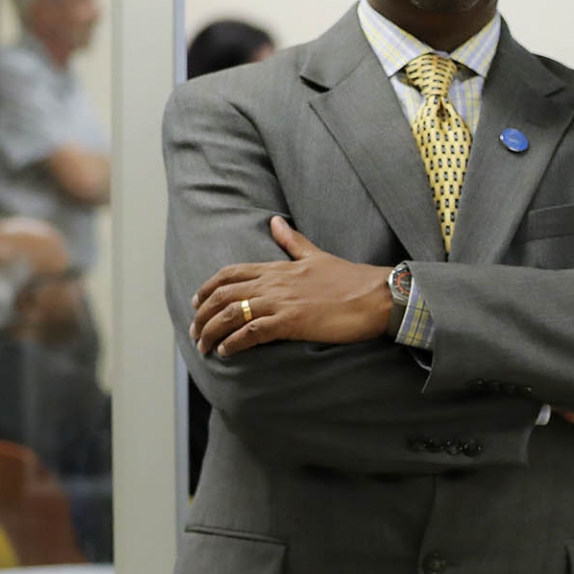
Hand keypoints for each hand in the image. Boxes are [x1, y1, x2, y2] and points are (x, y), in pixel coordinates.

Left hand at [190, 217, 390, 356]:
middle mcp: (274, 283)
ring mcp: (281, 302)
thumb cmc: (351, 279)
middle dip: (202, 315)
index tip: (198, 302)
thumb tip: (275, 222)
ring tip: (205, 346)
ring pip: (232, 314)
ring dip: (211, 332)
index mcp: (278, 268)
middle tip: (195, 332)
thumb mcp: (317, 256)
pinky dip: (234, 343)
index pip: (230, 274)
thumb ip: (293, 241)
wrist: (377, 296)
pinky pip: (252, 332)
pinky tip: (227, 352)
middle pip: (223, 295)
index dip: (208, 288)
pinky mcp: (291, 322)